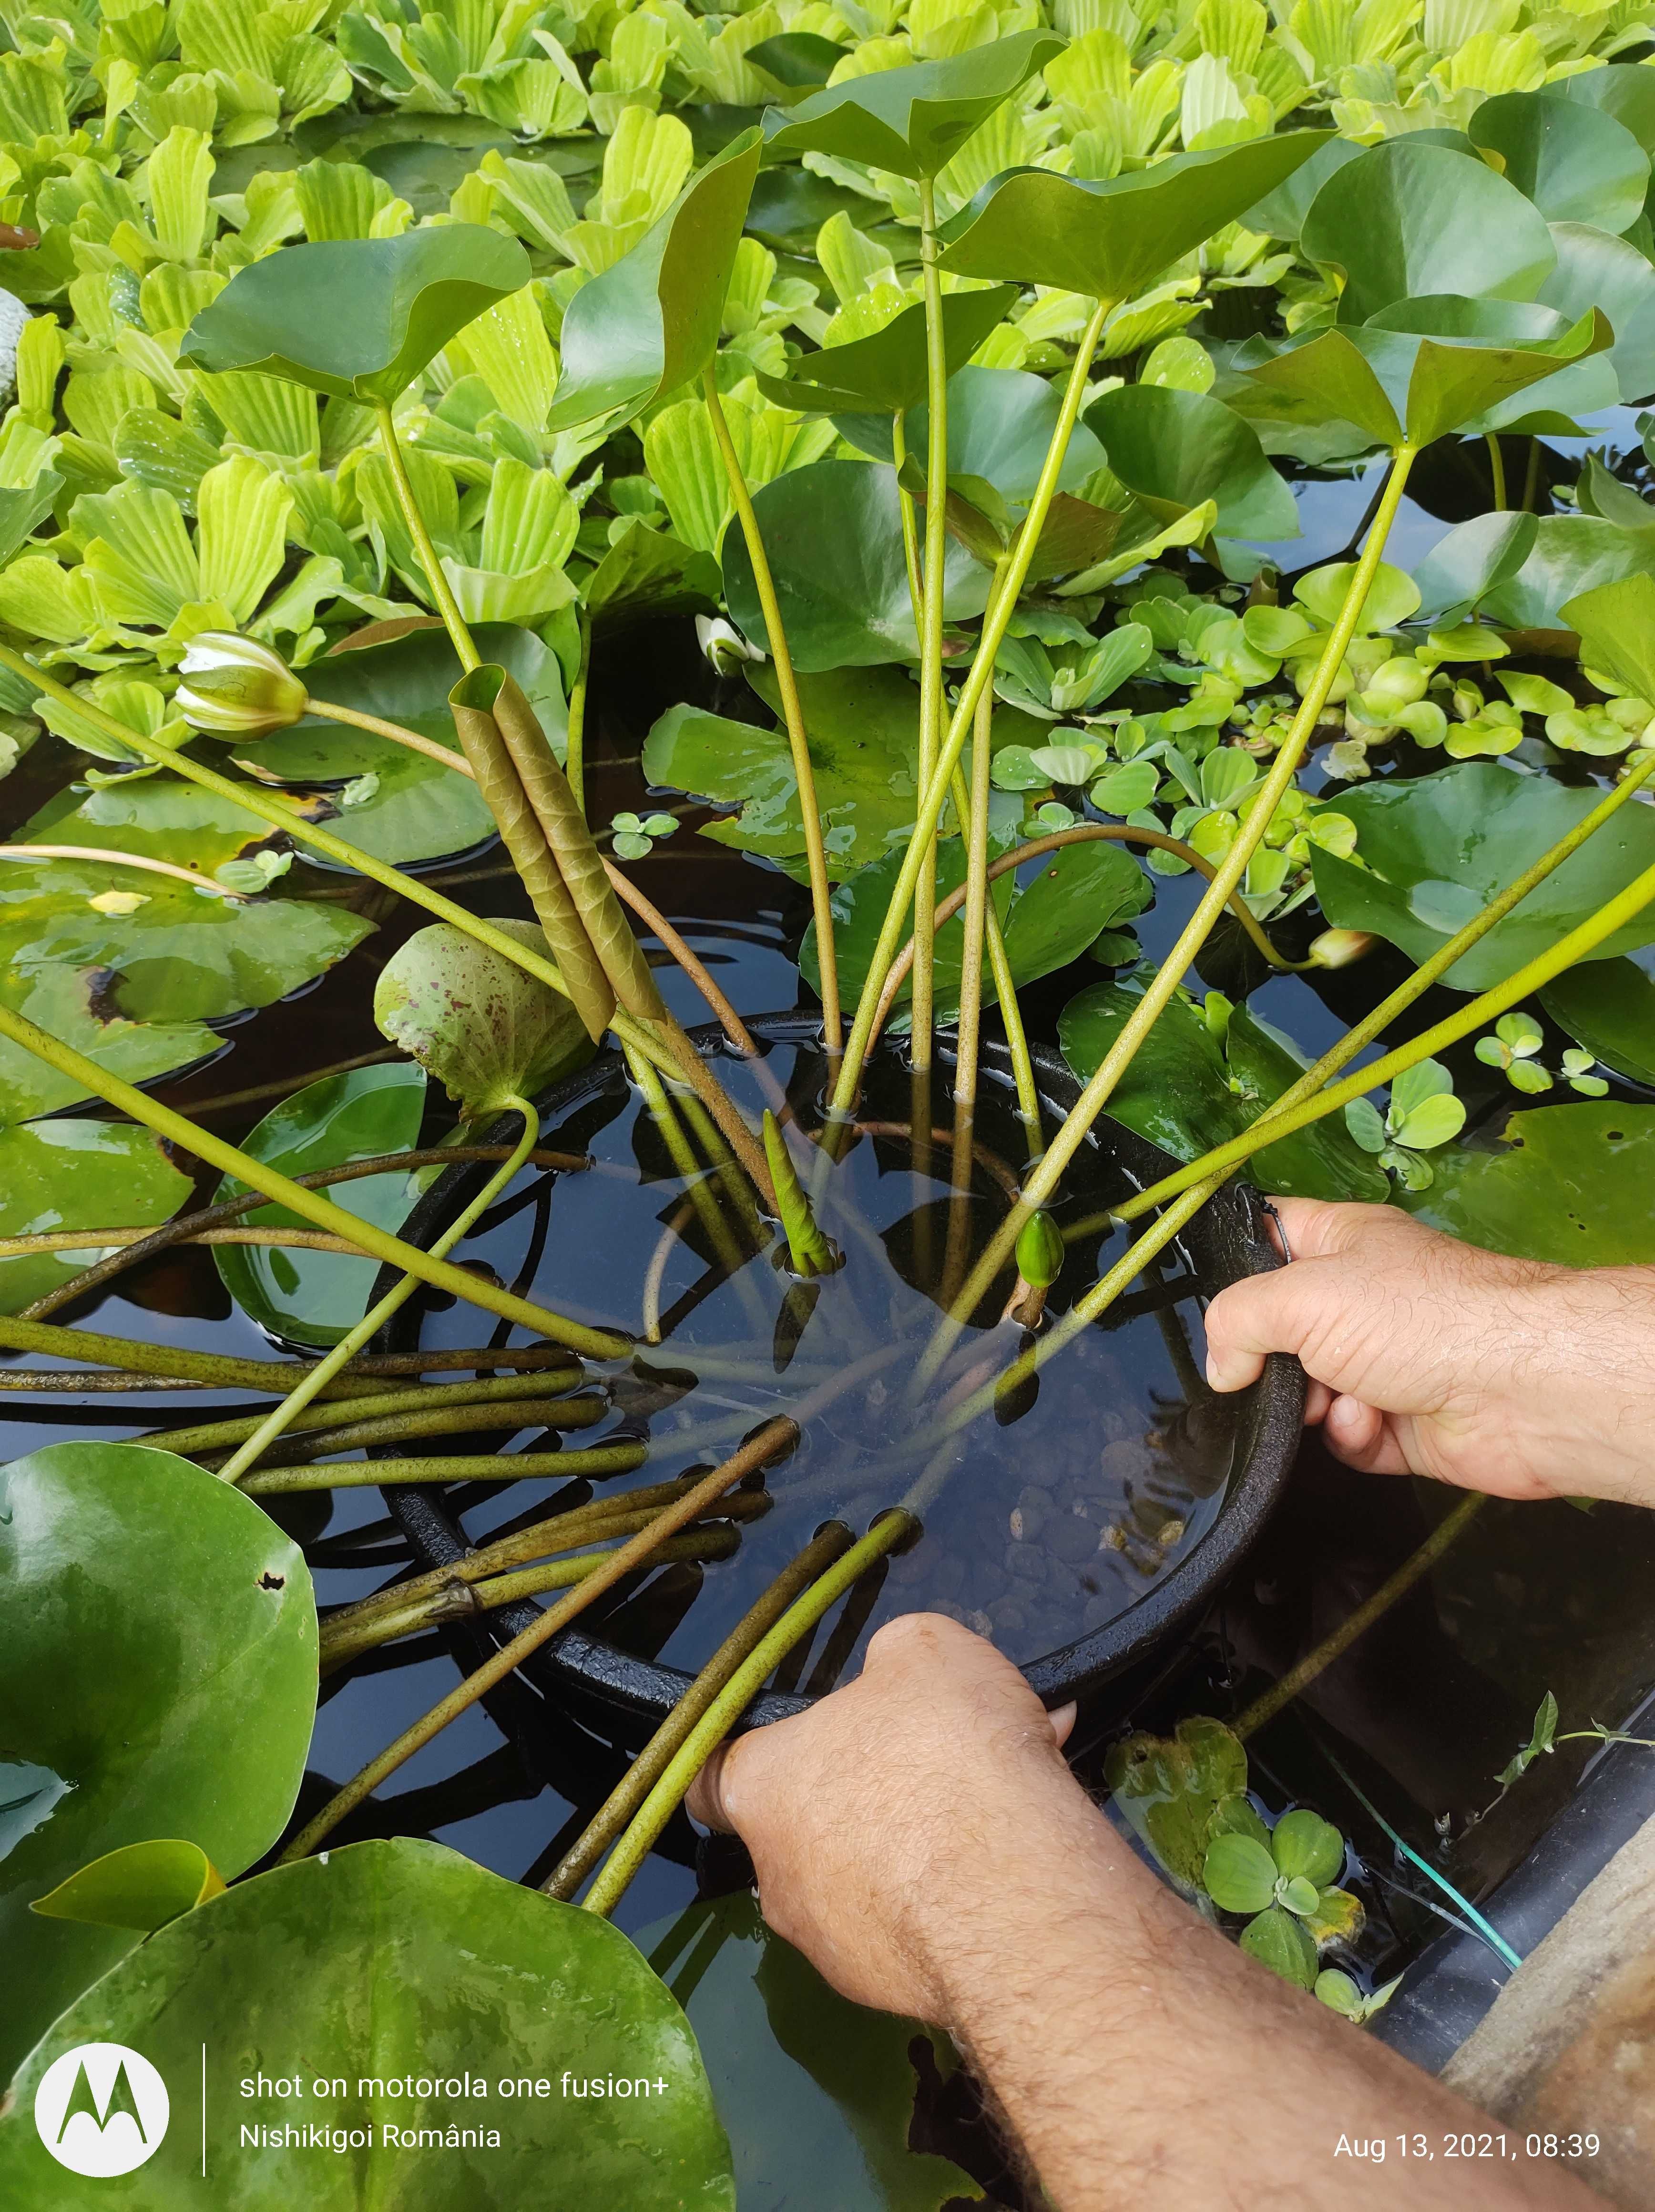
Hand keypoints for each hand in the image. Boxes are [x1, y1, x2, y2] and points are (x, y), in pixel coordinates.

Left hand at [687, 1611, 1079, 2021]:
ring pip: (873, 1881)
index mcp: (761, 1786)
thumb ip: (891, 1659)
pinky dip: (958, 1897)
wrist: (1016, 1896)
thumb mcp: (924, 1650)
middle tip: (945, 1762)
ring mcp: (832, 1948)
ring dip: (927, 1842)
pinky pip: (919, 1930)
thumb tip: (893, 1677)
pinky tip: (1016, 1862)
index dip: (748, 1755)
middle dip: (874, 1792)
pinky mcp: (892, 1990)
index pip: (709, 1777)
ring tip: (1003, 1804)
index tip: (796, 1745)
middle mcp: (778, 1877)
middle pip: (809, 1827)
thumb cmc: (949, 1753)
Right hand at [1204, 1196, 1654, 1504]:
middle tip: (1269, 1371)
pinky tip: (1371, 1427)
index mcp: (1342, 1243)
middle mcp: (1361, 1300)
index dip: (1232, 1261)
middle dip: (1265, 1359)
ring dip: (1310, 1405)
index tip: (1203, 1299)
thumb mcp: (1301, 1294)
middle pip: (1278, 1328)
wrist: (1520, 1389)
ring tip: (1339, 1402)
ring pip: (1306, 1391)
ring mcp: (1383, 1365)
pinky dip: (1351, 1437)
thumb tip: (1220, 1367)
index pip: (1269, 1235)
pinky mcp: (1401, 1426)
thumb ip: (1235, 1320)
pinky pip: (1344, 1438)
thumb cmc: (1415, 1317)